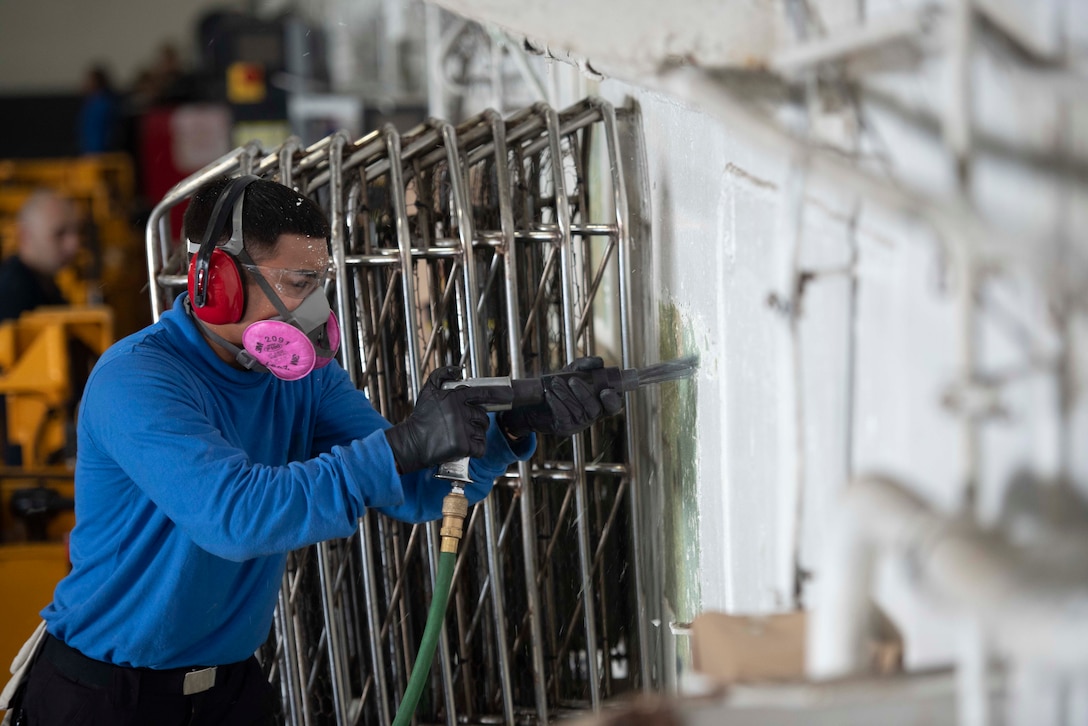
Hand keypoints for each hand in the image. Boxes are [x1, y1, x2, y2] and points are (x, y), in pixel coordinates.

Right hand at [385, 366, 513, 472]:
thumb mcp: (428, 391)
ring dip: (474, 436)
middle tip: (461, 427)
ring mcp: (462, 429)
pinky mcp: (463, 446)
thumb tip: (458, 369)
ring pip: (482, 433)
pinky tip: (464, 448)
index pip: (482, 393)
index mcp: (455, 397)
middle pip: (483, 417)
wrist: (411, 443)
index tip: (510, 395)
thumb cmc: (421, 418)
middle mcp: (460, 411)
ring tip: (458, 437)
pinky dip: (476, 450)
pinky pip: (480, 448)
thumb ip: (441, 375)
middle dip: (477, 422)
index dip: (499, 394)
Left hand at [498, 356, 623, 438]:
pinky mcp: (564, 428)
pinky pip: (563, 416)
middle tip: (571, 380)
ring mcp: (579, 423)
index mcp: (599, 402)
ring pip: (578, 411)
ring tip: (555, 383)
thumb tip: (599, 362)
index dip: (613, 401)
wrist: (535, 402)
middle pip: (595, 409)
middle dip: (584, 393)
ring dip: (566, 394)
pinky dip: (556, 403)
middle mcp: (592, 415)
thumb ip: (585, 365)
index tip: (605, 391)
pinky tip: (549, 394)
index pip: (613, 406)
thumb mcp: (571, 372)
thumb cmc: (559, 385)